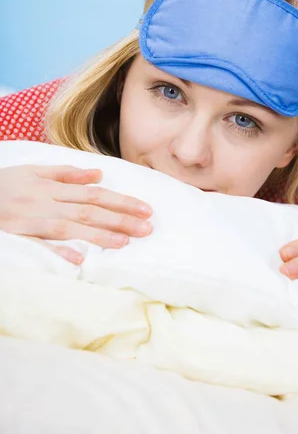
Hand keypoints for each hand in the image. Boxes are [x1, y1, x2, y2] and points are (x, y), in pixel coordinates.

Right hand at [0, 164, 152, 264]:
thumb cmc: (4, 184)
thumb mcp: (33, 171)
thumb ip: (65, 173)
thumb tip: (98, 174)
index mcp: (52, 187)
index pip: (95, 194)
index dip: (122, 201)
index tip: (146, 210)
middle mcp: (46, 202)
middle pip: (89, 210)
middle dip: (120, 219)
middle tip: (147, 229)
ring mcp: (32, 220)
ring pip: (70, 227)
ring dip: (98, 235)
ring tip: (124, 243)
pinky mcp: (19, 236)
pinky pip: (40, 245)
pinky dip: (58, 252)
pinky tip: (78, 261)